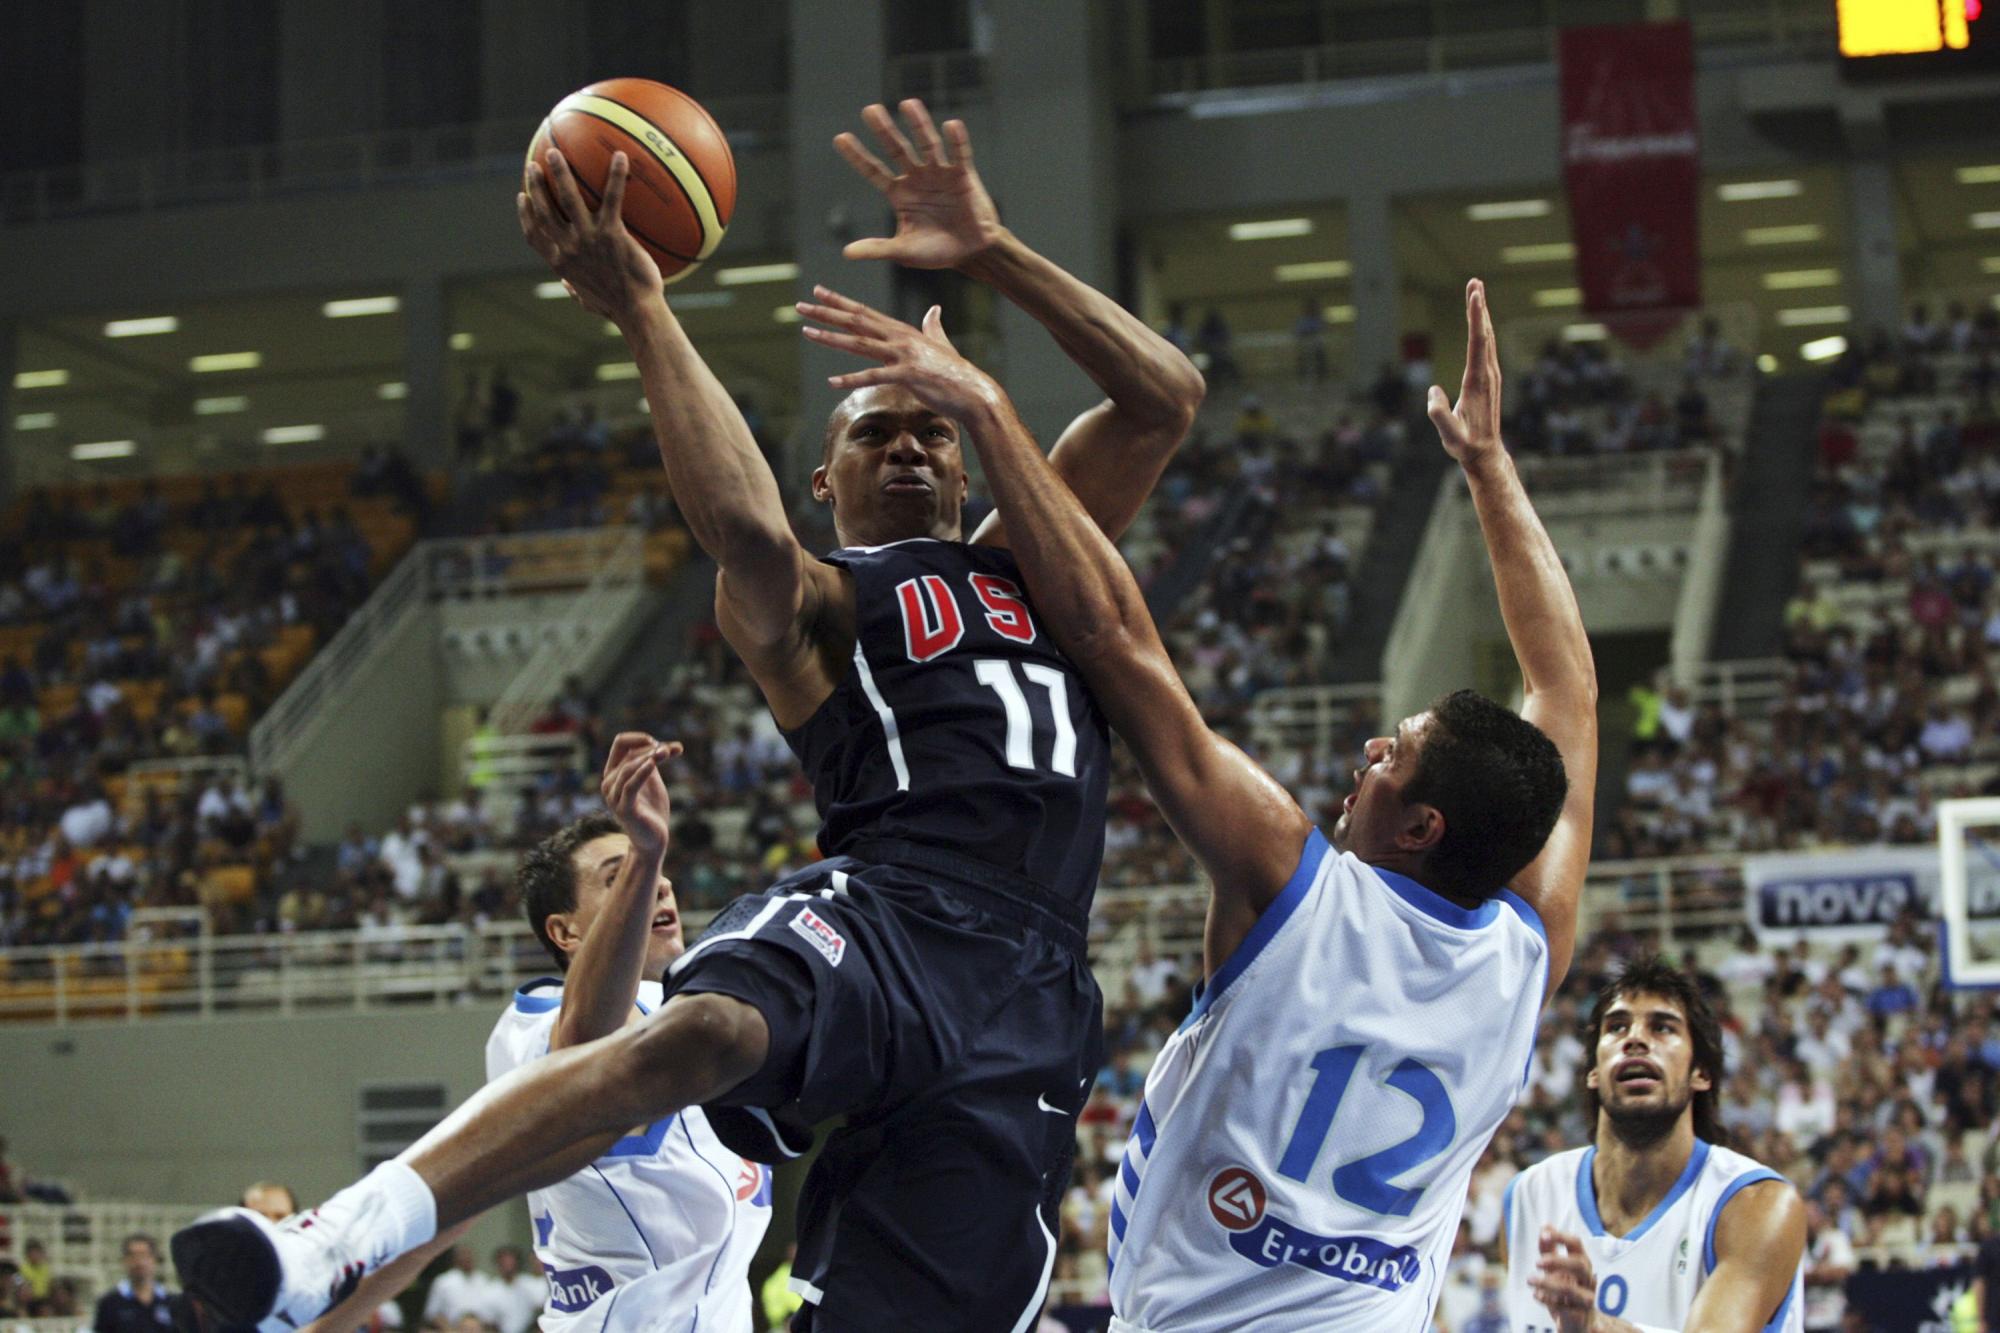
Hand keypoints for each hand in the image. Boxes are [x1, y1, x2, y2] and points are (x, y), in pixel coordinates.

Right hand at [517, 149, 663, 327]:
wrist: (637, 312)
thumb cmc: (617, 308)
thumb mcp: (588, 301)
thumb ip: (574, 289)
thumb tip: (567, 285)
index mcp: (561, 263)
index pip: (534, 235)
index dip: (525, 214)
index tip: (522, 197)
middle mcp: (569, 248)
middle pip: (544, 210)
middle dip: (535, 185)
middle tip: (533, 166)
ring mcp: (589, 239)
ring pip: (567, 198)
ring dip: (559, 173)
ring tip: (556, 153)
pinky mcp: (612, 234)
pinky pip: (612, 198)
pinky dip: (615, 176)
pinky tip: (620, 156)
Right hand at [599, 733, 682, 859]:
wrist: (653, 839)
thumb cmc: (652, 809)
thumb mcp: (653, 780)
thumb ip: (656, 762)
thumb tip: (673, 746)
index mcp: (613, 773)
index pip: (620, 743)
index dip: (640, 738)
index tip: (662, 745)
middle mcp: (609, 783)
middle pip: (627, 753)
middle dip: (650, 749)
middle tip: (670, 750)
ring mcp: (614, 797)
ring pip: (628, 767)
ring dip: (649, 757)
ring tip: (666, 753)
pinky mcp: (624, 809)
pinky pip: (630, 786)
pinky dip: (642, 772)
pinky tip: (653, 763)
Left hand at [797, 286, 1003, 420]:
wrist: (973, 392)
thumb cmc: (955, 372)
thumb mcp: (942, 343)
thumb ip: (934, 326)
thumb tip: (935, 309)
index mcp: (903, 331)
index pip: (865, 312)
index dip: (840, 301)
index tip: (819, 292)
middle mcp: (900, 338)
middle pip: (857, 321)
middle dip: (827, 312)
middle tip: (801, 305)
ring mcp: (903, 355)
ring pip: (860, 343)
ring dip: (831, 338)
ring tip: (807, 332)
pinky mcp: (908, 375)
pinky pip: (874, 377)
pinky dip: (852, 379)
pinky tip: (833, 382)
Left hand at [834, 99, 1002, 269]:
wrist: (972, 254)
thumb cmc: (937, 252)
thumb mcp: (904, 251)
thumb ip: (877, 249)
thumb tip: (847, 253)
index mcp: (900, 194)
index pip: (874, 171)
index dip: (858, 156)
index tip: (840, 138)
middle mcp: (917, 178)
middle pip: (897, 150)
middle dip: (884, 131)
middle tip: (870, 110)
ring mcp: (940, 174)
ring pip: (927, 145)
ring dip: (919, 125)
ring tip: (908, 104)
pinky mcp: (963, 175)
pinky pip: (960, 154)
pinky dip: (956, 141)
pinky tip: (951, 125)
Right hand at [1427, 278, 1505, 467]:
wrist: (1485, 453)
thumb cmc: (1465, 444)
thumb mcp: (1450, 436)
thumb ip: (1440, 415)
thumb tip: (1433, 393)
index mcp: (1477, 381)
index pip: (1477, 343)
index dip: (1475, 318)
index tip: (1474, 295)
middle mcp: (1488, 373)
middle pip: (1484, 333)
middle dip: (1479, 306)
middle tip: (1475, 281)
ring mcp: (1491, 375)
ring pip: (1487, 337)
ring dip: (1481, 314)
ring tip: (1476, 292)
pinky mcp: (1489, 378)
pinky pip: (1485, 347)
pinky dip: (1482, 329)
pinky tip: (1479, 321)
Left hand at [1529, 1227, 1597, 1332]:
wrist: (1580, 1326)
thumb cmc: (1567, 1294)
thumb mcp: (1557, 1271)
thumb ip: (1550, 1250)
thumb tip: (1545, 1226)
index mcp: (1582, 1265)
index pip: (1577, 1244)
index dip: (1561, 1236)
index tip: (1543, 1234)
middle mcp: (1588, 1281)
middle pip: (1581, 1265)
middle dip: (1558, 1261)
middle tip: (1537, 1262)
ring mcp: (1586, 1300)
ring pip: (1571, 1289)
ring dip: (1547, 1283)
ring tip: (1530, 1280)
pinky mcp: (1580, 1318)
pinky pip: (1565, 1309)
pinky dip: (1548, 1301)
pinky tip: (1537, 1296)